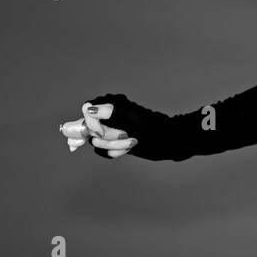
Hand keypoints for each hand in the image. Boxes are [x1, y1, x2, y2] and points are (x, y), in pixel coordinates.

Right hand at [63, 93, 183, 160]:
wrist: (170, 140)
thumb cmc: (154, 126)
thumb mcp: (132, 118)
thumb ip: (110, 112)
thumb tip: (89, 109)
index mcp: (112, 103)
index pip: (86, 110)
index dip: (91, 123)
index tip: (102, 132)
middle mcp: (107, 115)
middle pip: (90, 128)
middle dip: (107, 137)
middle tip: (126, 136)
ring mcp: (109, 129)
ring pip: (96, 141)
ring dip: (114, 146)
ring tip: (133, 142)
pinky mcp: (113, 142)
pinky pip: (102, 151)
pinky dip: (114, 152)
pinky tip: (128, 149)